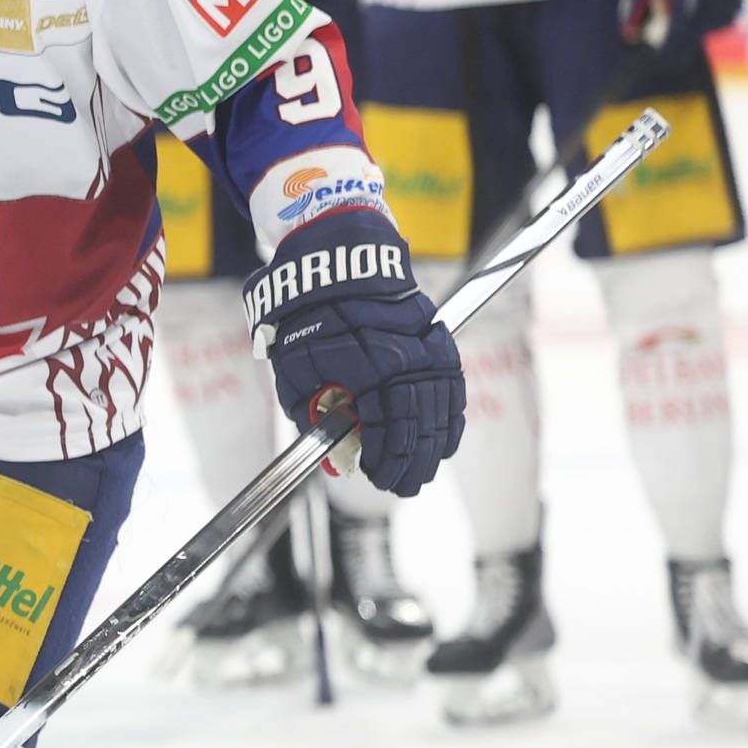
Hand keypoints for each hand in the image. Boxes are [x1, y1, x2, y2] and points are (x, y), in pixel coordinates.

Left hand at [246, 210, 463, 497]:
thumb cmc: (307, 315)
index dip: (385, 459)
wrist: (334, 261)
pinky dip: (451, 416)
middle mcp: (405, 358)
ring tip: (424, 471)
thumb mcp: (295, 367)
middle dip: (412, 462)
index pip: (388, 428)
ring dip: (435, 446)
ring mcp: (427, 347)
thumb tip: (334, 455)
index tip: (377, 477)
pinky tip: (446, 439)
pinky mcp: (438, 338)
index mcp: (368, 367)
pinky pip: (453, 386)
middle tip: (403, 487)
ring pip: (441, 408)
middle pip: (419, 424)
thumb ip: (313, 414)